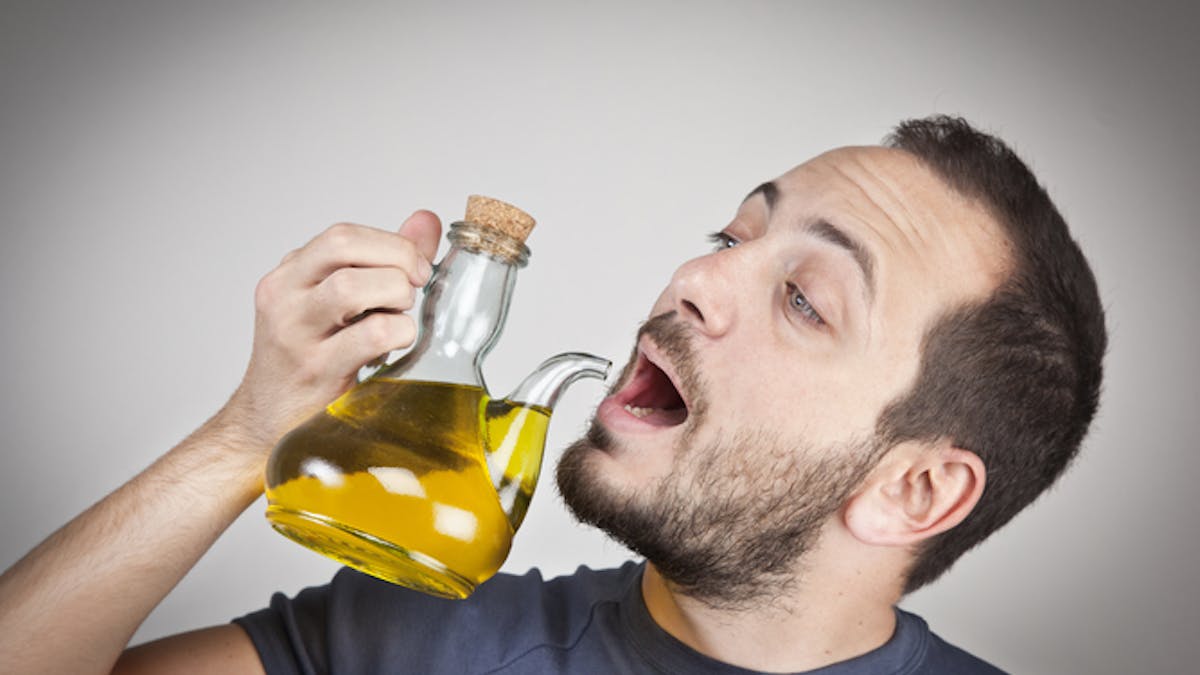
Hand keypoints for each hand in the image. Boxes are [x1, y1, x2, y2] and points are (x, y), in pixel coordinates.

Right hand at [220, 210, 441, 452]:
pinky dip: (397, 332)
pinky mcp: (315, 370)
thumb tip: (426, 222)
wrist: (269, 421)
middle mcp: (285, 297)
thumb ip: (383, 261)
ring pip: (350, 287)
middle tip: (416, 288)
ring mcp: (295, 333)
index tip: (418, 267)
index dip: (391, 243)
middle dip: (397, 261)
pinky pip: (369, 335)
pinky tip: (395, 345)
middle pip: (344, 247)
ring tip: (401, 316)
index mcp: (290, 275)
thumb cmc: (311, 359)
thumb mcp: (338, 304)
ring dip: (395, 295)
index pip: (342, 235)